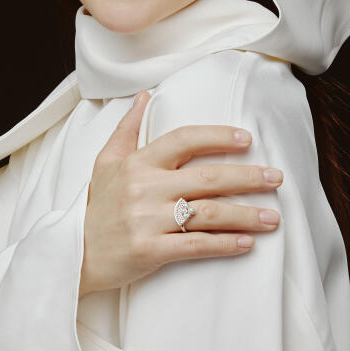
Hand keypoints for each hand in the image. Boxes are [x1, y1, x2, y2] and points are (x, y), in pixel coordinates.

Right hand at [78, 90, 283, 297]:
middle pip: (207, 177)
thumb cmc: (96, 206)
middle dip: (247, 177)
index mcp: (137, 163)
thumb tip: (145, 96)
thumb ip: (127, 128)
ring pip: (208, 213)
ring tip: (273, 217)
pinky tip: (247, 242)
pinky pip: (196, 246)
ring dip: (245, 214)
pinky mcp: (150, 251)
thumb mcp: (105, 161)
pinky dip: (225, 244)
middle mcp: (144, 188)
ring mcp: (147, 221)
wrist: (73, 254)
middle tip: (276, 178)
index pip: (184, 140)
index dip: (218, 136)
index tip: (247, 139)